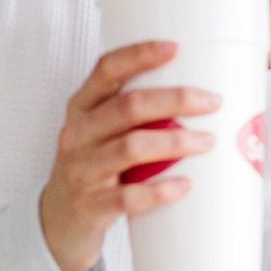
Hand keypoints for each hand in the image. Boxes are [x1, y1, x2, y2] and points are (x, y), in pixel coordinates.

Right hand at [39, 40, 222, 270]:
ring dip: (175, 142)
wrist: (58, 223)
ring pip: (130, 148)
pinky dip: (161, 190)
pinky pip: (128, 197)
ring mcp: (81, 171)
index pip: (106, 70)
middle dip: (175, 100)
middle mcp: (77, 134)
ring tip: (206, 142)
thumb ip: (134, 116)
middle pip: (128, 107)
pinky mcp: (90, 206)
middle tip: (212, 102)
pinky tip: (185, 185)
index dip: (139, 55)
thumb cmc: (93, 169)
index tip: (175, 48)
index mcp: (81, 108)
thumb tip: (201, 97)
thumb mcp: (100, 134)